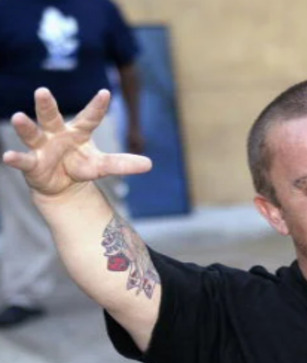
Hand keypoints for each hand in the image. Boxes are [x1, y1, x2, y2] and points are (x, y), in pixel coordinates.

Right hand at [1, 88, 151, 197]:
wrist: (61, 184)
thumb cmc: (81, 166)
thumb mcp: (102, 166)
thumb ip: (123, 163)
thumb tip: (150, 164)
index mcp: (78, 132)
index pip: (90, 117)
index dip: (97, 106)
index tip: (106, 92)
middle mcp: (57, 134)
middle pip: (51, 117)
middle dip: (46, 105)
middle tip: (42, 91)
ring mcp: (42, 147)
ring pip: (33, 133)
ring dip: (25, 126)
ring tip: (18, 116)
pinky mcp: (32, 164)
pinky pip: (23, 160)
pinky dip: (15, 159)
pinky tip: (7, 157)